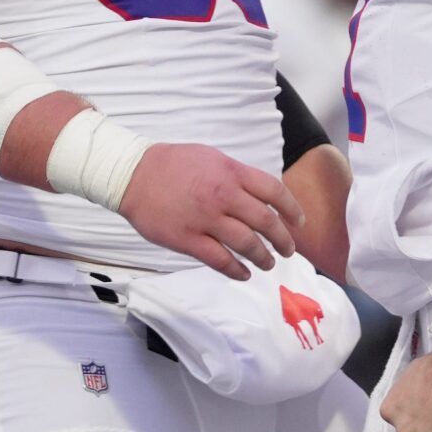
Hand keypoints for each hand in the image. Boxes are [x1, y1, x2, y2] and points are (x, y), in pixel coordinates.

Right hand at [119, 143, 300, 280]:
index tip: (299, 223)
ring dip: (263, 258)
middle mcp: (224, 195)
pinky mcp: (188, 239)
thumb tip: (260, 196)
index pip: (274, 192)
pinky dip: (236, 270)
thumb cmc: (171, 164)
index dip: (292, 210)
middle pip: (266, 222)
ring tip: (267, 264)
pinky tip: (243, 273)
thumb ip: (236, 177)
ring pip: (247, 244)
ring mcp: (206, 219)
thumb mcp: (211, 158)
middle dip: (283, 240)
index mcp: (231, 173)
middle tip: (288, 251)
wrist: (132, 174)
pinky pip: (220, 260)